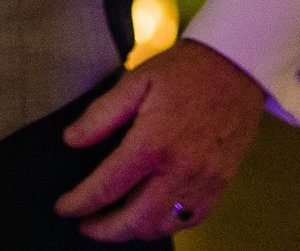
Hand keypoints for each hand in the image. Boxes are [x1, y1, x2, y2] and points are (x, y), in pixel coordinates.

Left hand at [55, 39, 265, 240]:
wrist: (236, 67)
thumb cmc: (184, 72)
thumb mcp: (135, 81)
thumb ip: (101, 114)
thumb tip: (71, 140)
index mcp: (153, 143)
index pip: (107, 187)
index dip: (79, 202)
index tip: (63, 208)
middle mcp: (179, 170)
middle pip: (134, 220)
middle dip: (103, 230)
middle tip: (83, 225)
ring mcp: (203, 181)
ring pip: (162, 227)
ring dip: (133, 231)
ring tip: (112, 223)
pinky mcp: (219, 184)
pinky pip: (190, 219)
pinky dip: (165, 225)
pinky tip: (149, 215)